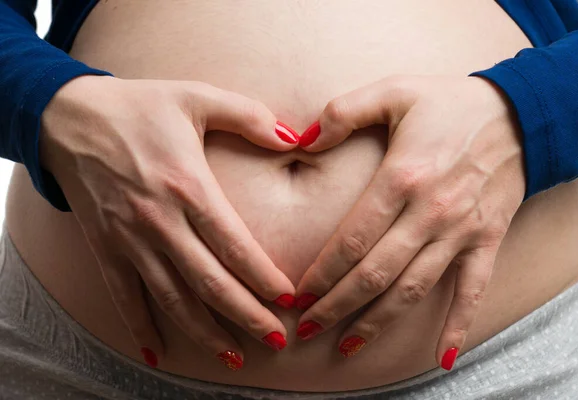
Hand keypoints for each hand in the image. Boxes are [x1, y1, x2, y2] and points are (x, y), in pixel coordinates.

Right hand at [39, 75, 299, 369]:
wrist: (68, 116)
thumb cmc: (139, 106)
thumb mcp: (197, 96)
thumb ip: (248, 116)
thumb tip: (294, 138)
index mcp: (188, 186)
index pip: (235, 245)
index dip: (264, 278)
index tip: (290, 299)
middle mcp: (160, 222)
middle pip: (210, 283)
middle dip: (247, 316)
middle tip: (277, 340)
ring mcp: (129, 240)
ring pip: (173, 299)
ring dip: (205, 332)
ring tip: (234, 356)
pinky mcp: (105, 248)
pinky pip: (124, 297)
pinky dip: (140, 327)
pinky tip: (158, 354)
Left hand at [294, 75, 525, 369]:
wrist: (520, 112)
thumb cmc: (449, 102)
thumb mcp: (394, 90)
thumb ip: (343, 112)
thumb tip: (301, 141)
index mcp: (402, 177)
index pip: (351, 239)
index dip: (322, 272)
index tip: (298, 294)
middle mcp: (430, 212)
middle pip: (374, 274)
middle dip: (336, 305)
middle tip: (308, 327)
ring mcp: (461, 231)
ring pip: (412, 289)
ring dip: (376, 322)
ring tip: (346, 346)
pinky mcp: (486, 240)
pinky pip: (472, 290)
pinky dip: (458, 325)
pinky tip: (442, 357)